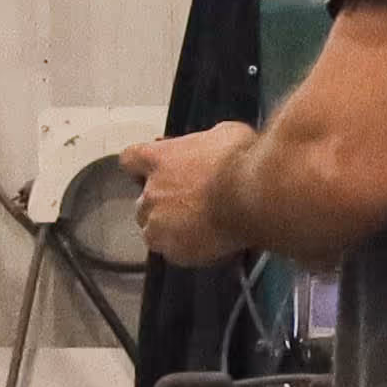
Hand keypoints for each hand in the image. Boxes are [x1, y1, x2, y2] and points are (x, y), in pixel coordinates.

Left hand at [128, 122, 258, 266]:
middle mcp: (151, 192)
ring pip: (153, 230)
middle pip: (143, 201)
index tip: (155, 171)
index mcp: (158, 158)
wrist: (255, 196)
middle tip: (189, 205)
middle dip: (161, 204)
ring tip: (198, 228)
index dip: (141, 168)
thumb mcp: (227, 134)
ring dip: (170, 229)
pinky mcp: (173, 250)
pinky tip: (208, 244)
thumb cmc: (243, 160)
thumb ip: (208, 142)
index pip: (130, 160)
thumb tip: (213, 144)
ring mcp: (159, 223)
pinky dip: (187, 249)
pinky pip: (172, 252)